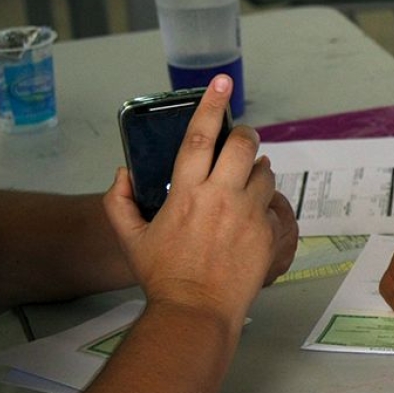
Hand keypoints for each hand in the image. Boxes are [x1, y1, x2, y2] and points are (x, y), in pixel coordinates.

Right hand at [103, 75, 298, 326]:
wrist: (197, 310)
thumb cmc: (164, 276)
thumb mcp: (130, 239)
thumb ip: (119, 202)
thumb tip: (123, 174)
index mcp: (187, 192)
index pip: (200, 137)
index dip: (211, 105)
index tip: (221, 82)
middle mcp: (222, 197)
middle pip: (243, 145)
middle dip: (244, 135)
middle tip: (240, 139)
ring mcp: (249, 214)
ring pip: (264, 173)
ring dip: (256, 169)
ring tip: (244, 180)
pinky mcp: (267, 232)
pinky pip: (274, 205)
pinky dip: (266, 203)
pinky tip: (253, 213)